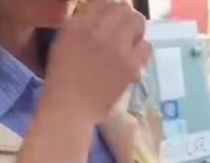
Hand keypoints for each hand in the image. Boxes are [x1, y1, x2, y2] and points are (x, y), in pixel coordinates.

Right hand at [42, 0, 150, 125]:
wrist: (71, 106)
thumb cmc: (63, 77)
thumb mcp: (64, 42)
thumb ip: (81, 25)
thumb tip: (98, 13)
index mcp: (78, 24)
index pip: (103, 3)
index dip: (111, 9)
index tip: (112, 18)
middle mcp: (98, 31)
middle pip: (123, 9)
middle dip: (126, 16)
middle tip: (125, 29)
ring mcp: (116, 47)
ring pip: (138, 22)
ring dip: (136, 30)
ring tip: (130, 42)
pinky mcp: (131, 64)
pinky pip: (147, 45)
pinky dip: (142, 48)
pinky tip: (134, 56)